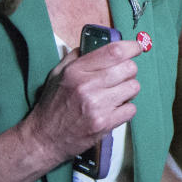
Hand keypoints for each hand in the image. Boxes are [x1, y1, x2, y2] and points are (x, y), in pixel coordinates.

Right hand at [18, 40, 141, 166]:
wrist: (44, 139)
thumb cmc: (53, 105)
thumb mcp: (58, 74)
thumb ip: (77, 57)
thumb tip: (99, 43)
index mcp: (76, 71)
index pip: (114, 51)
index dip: (132, 47)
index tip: (137, 48)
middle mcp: (87, 86)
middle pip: (129, 68)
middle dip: (129, 71)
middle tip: (121, 77)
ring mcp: (97, 105)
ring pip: (134, 87)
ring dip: (128, 90)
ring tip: (115, 95)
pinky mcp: (104, 123)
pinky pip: (132, 108)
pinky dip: (126, 109)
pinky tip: (113, 110)